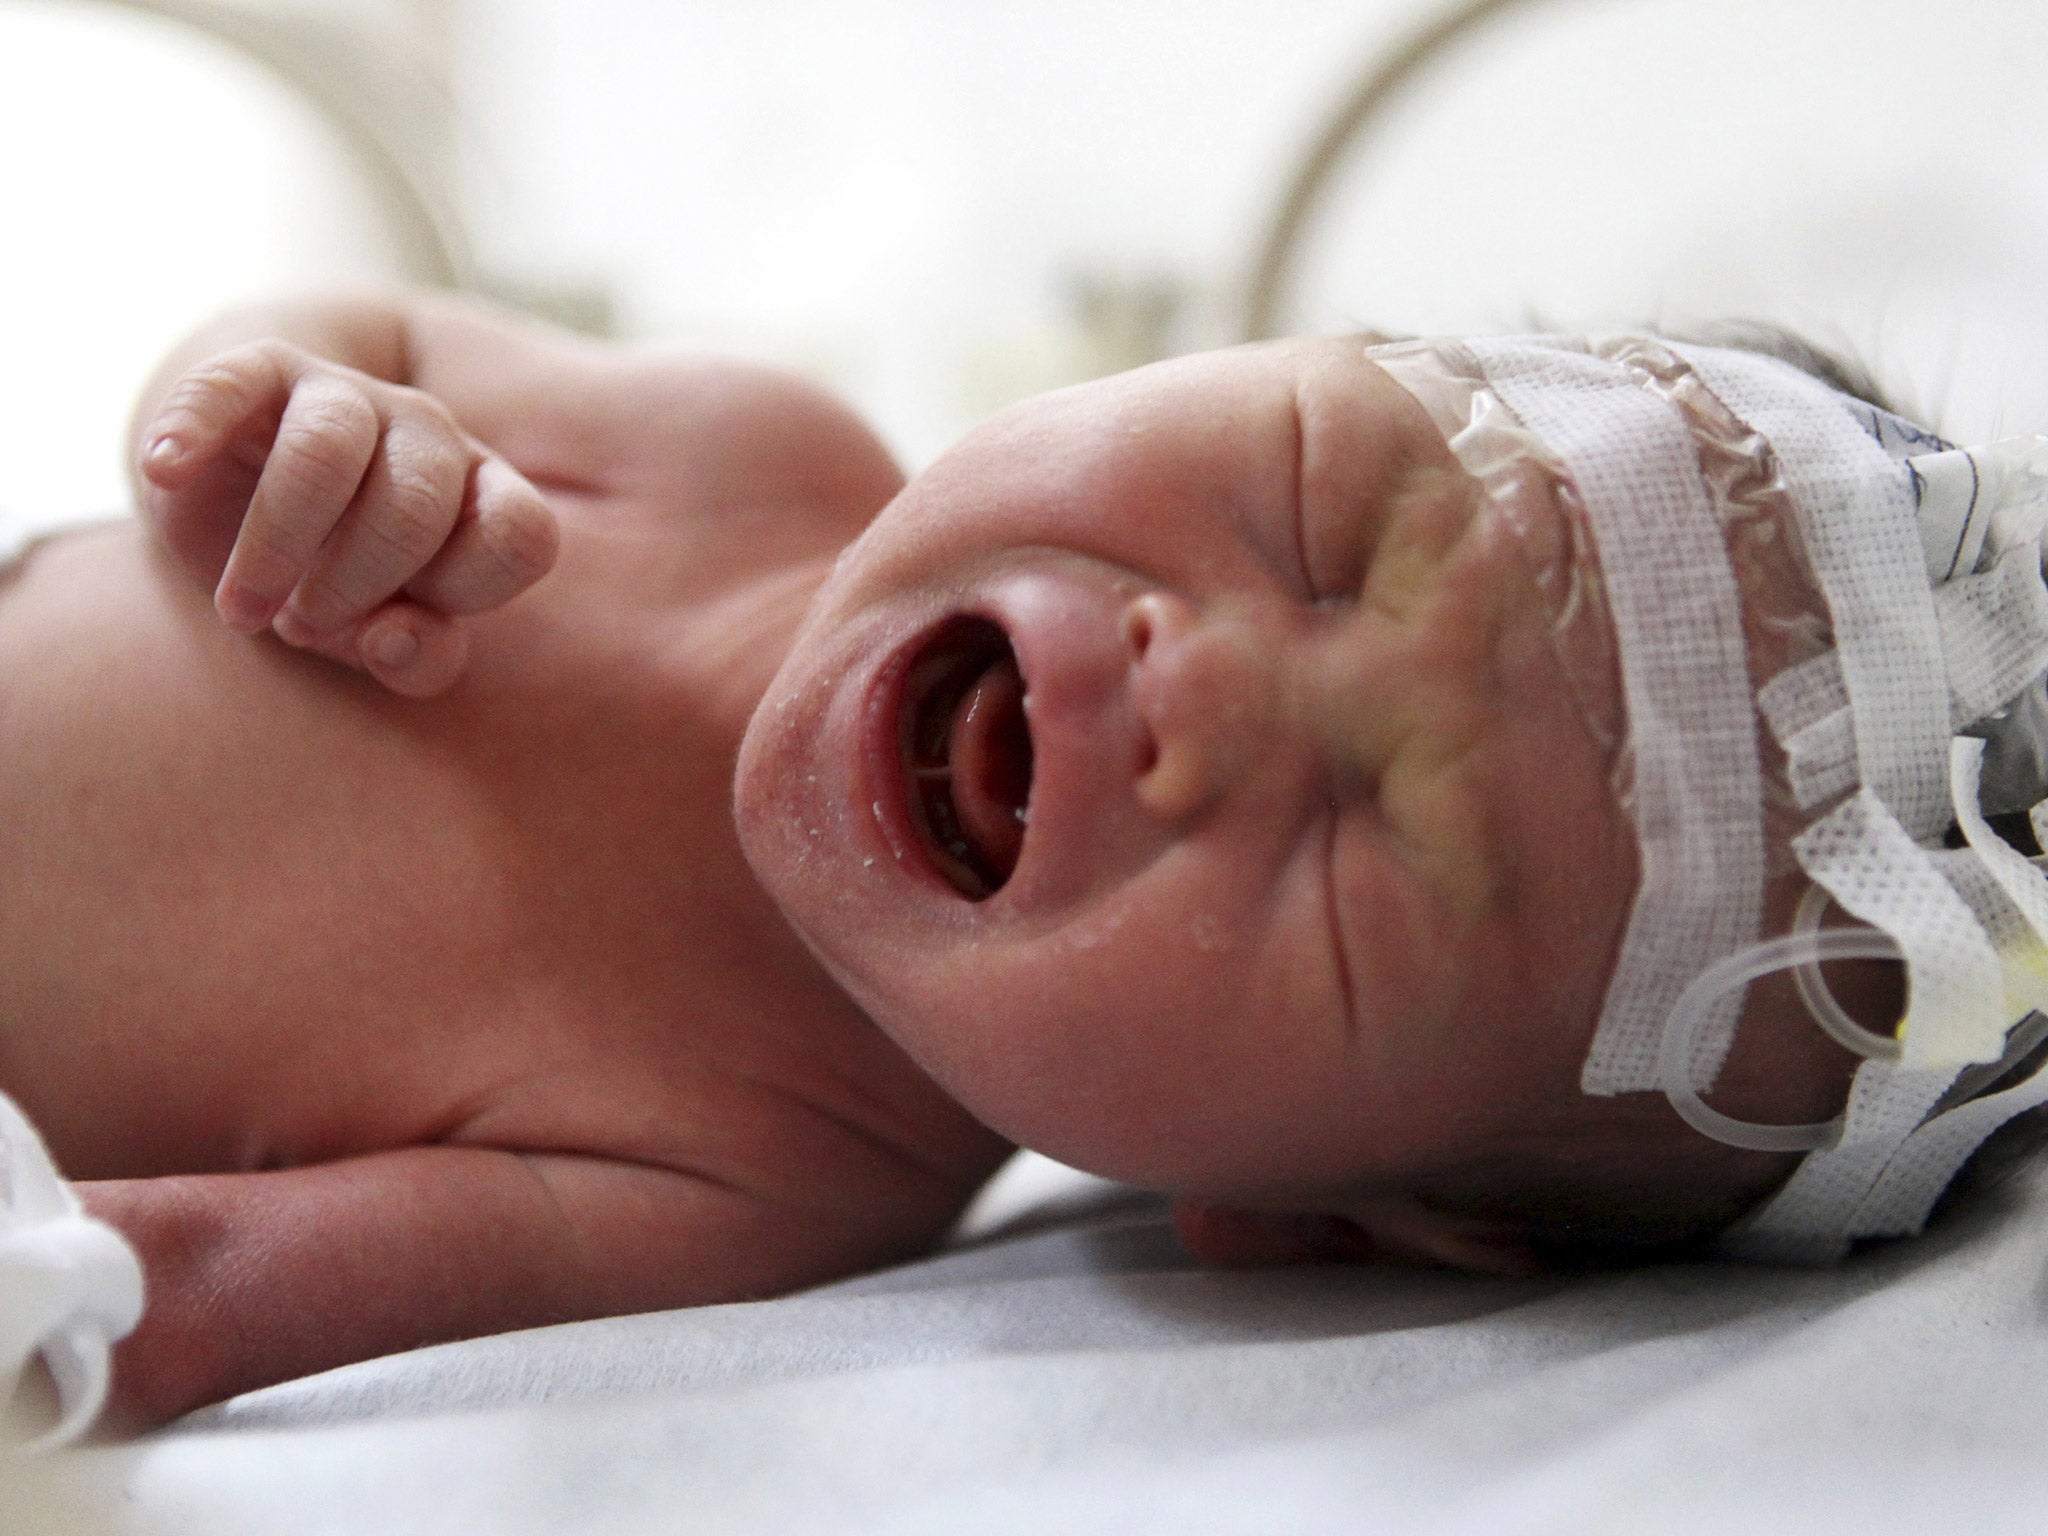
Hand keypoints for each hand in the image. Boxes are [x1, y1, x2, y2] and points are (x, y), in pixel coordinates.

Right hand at [135, 339, 558, 696]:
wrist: (253, 500)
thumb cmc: (338, 581)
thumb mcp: (380, 633)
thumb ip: (415, 656)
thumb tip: (395, 641)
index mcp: (481, 495)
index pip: (520, 534)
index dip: (464, 592)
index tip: (395, 628)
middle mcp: (429, 434)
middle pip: (417, 505)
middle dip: (354, 585)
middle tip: (299, 625)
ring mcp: (347, 395)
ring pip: (328, 454)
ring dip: (276, 545)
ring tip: (242, 609)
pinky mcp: (258, 372)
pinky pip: (228, 386)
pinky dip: (195, 426)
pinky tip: (167, 468)